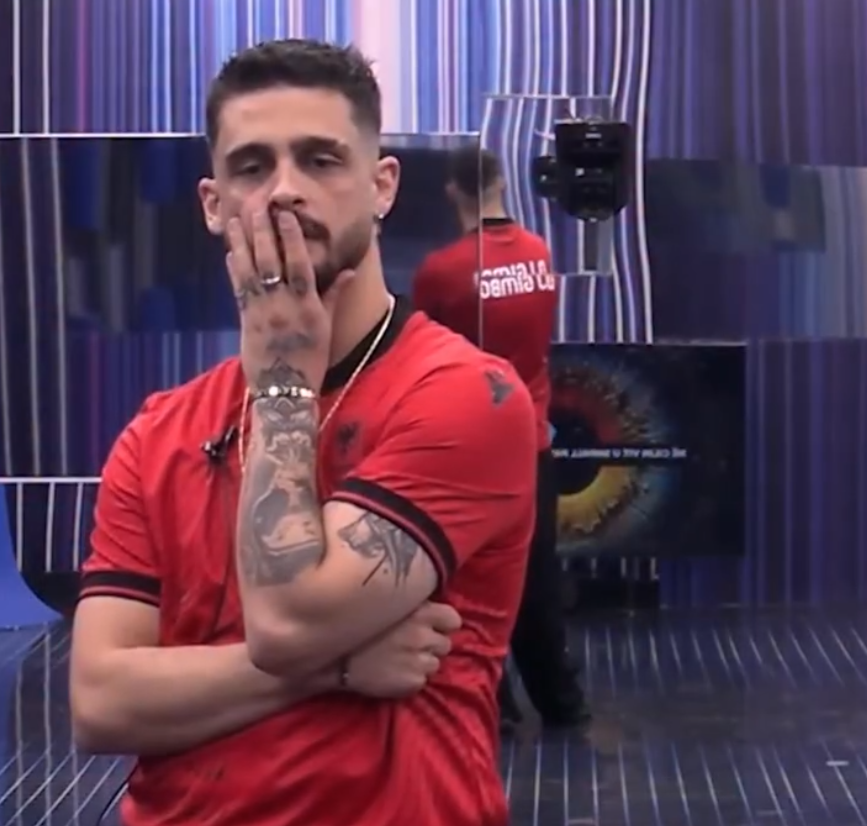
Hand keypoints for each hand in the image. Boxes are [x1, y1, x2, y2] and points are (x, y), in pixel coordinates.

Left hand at [225, 205, 350, 393]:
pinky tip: (231, 251)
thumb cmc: (311, 360)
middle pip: (271, 261)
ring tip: (235, 220)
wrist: (286, 391)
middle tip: (255, 206)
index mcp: (307, 306)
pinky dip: (235, 268)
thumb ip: (333, 296)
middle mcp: (284, 305)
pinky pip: (239, 288)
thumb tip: (348, 271)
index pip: (299, 264)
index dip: (291, 237)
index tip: (285, 215)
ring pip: (250, 270)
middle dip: (262, 232)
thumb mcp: (326, 328)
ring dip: (242, 243)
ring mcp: (263, 312)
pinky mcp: (247, 320)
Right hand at [345, 602, 462, 698]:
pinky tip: (394, 672)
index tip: (433, 626)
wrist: (336, 657)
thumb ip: (414, 605)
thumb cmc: (360, 625)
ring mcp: (419, 661)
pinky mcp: (412, 683)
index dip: (443, 624)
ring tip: (400, 659)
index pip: (453, 620)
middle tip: (411, 644)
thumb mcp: (390, 604)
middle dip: (431, 645)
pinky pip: (421, 681)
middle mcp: (424, 636)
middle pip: (445, 644)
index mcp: (421, 612)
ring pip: (434, 664)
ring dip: (422, 662)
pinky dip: (411, 678)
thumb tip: (432, 606)